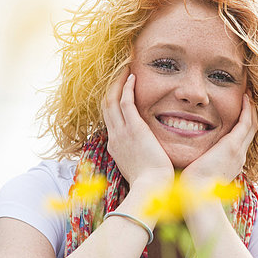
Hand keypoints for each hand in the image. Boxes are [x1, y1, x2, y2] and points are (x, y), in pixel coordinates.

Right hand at [101, 68, 173, 187]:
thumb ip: (140, 156)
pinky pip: (125, 102)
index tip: (120, 90)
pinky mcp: (134, 129)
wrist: (151, 190)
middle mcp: (114, 137)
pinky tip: (132, 76)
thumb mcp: (139, 168)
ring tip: (124, 67)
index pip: (110, 119)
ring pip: (111, 100)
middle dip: (111, 86)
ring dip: (117, 81)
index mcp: (115, 146)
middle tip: (119, 71)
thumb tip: (147, 154)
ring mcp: (121, 132)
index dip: (113, 102)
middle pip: (106, 105)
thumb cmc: (151, 183)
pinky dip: (126, 87)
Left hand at [180, 93, 257, 188]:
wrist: (196, 197)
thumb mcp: (197, 174)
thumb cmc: (191, 189)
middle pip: (250, 131)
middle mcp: (238, 157)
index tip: (239, 113)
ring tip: (248, 95)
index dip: (242, 125)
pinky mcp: (232, 146)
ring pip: (251, 125)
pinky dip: (248, 110)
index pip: (240, 141)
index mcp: (230, 164)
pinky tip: (245, 98)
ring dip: (251, 109)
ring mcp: (238, 151)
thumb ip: (196, 165)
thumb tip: (185, 161)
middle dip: (250, 115)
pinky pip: (246, 122)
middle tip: (248, 99)